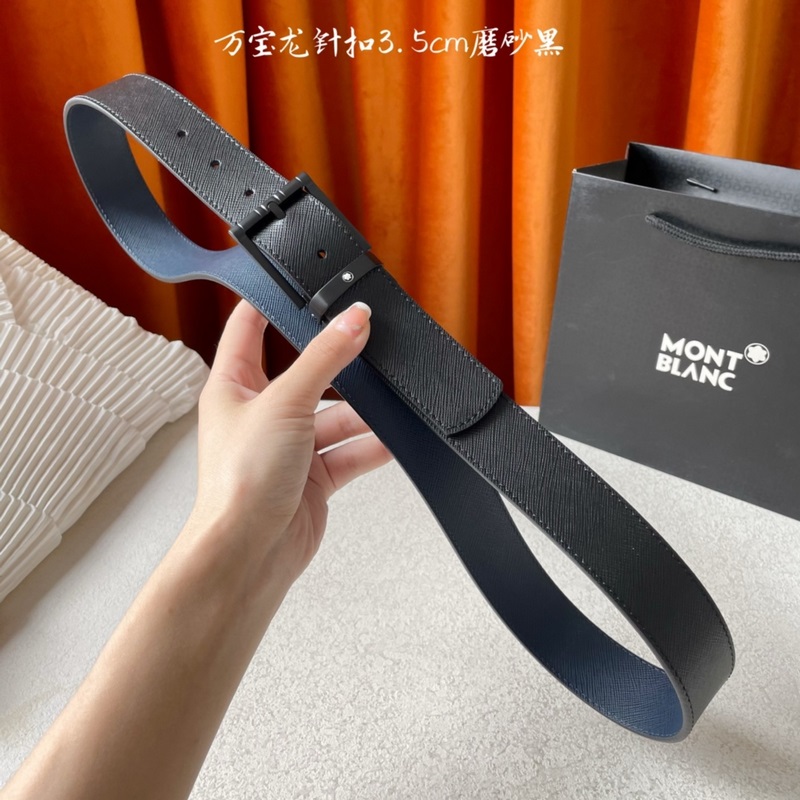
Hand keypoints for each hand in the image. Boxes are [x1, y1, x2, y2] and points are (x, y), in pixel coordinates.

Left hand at [184, 299, 391, 596]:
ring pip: (335, 416)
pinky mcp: (313, 477)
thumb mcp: (284, 403)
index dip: (269, 303)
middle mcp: (260, 414)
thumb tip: (352, 320)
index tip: (298, 283)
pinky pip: (348, 453)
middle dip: (338, 368)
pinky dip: (369, 447)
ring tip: (385, 406)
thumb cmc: (238, 485)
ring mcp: (288, 447)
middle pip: (307, 374)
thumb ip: (324, 359)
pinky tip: (389, 441)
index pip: (248, 329)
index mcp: (233, 387)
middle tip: (367, 348)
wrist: (249, 554)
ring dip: (361, 416)